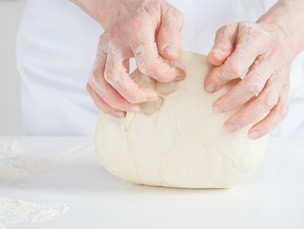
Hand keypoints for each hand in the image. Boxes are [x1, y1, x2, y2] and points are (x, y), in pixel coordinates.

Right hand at [86, 0, 184, 116]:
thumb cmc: (149, 14)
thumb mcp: (168, 15)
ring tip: (134, 109)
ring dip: (115, 101)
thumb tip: (170, 57)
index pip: (147, 60)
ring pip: (99, 82)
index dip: (164, 74)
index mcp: (134, 30)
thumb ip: (172, 34)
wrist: (124, 6)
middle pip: (115, 75)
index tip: (177, 76)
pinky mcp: (97, 61)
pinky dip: (103, 102)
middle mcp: (113, 42)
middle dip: (134, 94)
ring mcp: (102, 52)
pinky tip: (119, 109)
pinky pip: (92, 85)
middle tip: (152, 98)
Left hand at [205, 21, 292, 138]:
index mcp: (257, 42)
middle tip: (215, 109)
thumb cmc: (248, 37)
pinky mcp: (285, 91)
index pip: (239, 63)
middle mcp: (272, 61)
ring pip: (267, 101)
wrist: (279, 38)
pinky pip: (280, 111)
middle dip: (232, 100)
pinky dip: (268, 125)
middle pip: (254, 85)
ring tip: (228, 127)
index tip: (208, 86)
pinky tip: (252, 134)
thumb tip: (214, 60)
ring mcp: (281, 78)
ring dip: (247, 117)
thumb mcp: (232, 30)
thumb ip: (221, 43)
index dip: (222, 76)